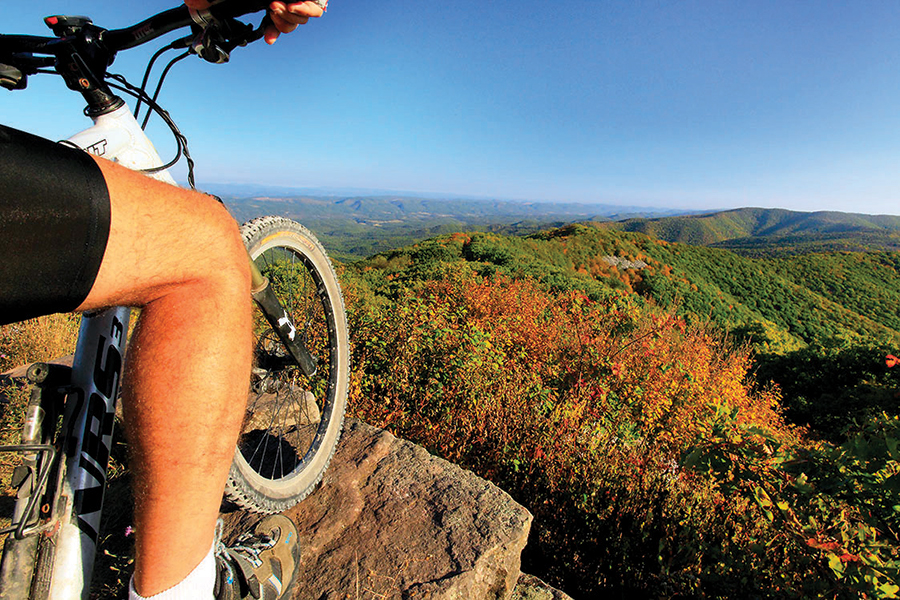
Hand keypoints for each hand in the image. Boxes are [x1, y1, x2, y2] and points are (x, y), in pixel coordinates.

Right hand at [182, 1, 324, 44]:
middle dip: (280, 22)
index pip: (273, 25)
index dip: (272, 33)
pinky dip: (303, 11)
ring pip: (300, 19)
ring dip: (288, 16)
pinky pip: (313, 11)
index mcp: (268, 1)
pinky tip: (292, 5)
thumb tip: (189, 3)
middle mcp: (284, 0)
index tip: (268, 39)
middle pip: (288, 25)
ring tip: (276, 5)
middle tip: (271, 8)